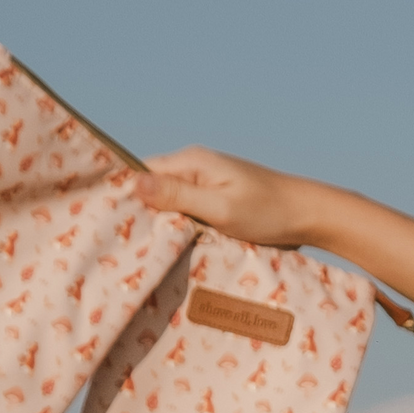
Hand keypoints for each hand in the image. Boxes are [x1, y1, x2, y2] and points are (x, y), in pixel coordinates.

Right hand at [134, 147, 325, 248]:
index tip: (103, 222)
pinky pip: (186, 212)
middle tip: (117, 244)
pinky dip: (177, 227)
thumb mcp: (220, 208)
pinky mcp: (217, 201)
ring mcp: (206, 184)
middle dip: (136, 212)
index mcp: (192, 163)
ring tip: (137, 249)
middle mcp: (195, 168)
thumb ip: (178, 197)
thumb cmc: (268, 212)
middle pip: (151, 188)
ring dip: (158, 223)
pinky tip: (169, 246)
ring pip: (168, 202)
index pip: (140, 174)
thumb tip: (133, 185)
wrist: (310, 215)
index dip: (121, 196)